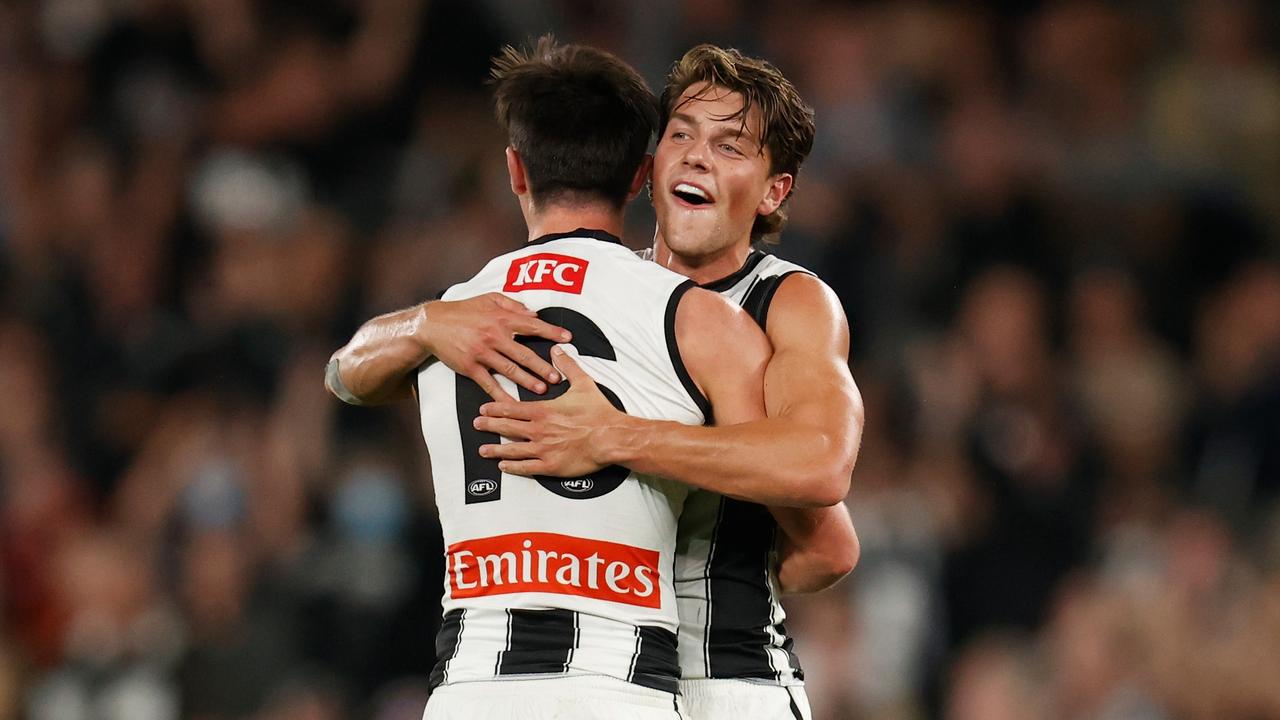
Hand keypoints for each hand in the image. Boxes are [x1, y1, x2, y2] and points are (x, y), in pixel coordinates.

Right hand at [422, 293, 570, 400]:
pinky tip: (512, 404)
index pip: (532, 325)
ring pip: (510, 370)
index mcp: (501, 319)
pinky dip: (501, 395)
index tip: (568, 338)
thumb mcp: (489, 299)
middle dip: (543, 366)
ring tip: (541, 390)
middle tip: (557, 377)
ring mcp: (482, 353)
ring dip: (527, 381)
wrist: (433, 324)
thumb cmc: (463, 311)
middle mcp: (494, 336)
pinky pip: (489, 384)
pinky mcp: (471, 367)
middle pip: (524, 354)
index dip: (551, 332)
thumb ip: (513, 305)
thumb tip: (534, 313)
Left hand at [474, 346, 624, 476]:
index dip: (495, 409)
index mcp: (544, 411)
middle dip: (489, 426)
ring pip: (512, 449)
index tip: (484, 409)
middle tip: (477, 425)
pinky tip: (504, 466)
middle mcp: (539, 430)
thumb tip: (558, 351)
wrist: (611, 437)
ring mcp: (543, 449)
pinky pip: (526, 467)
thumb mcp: (583, 383)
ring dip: (495, 449)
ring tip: (483, 449)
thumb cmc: (599, 414)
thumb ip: (567, 366)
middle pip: (507, 427)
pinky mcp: (551, 465)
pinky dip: (513, 467)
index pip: (512, 409)